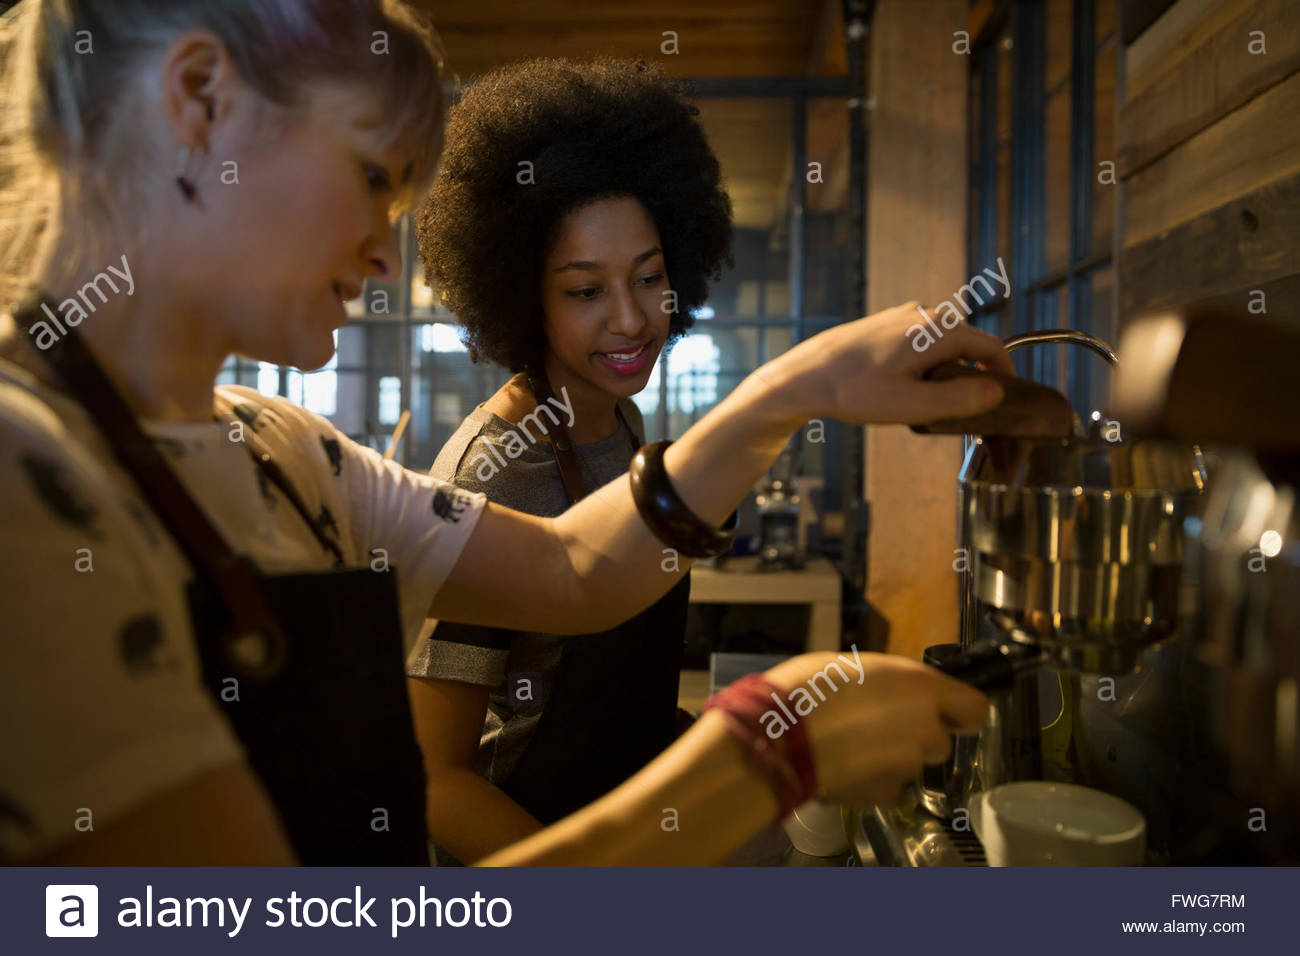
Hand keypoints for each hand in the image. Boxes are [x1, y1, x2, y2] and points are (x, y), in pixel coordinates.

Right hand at [764, 651, 987, 808]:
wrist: (780, 735)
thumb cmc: (810, 689)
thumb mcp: (858, 667)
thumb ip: (892, 684)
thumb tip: (897, 693)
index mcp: (923, 688)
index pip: (975, 709)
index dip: (961, 712)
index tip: (949, 713)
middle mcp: (925, 728)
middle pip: (939, 740)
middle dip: (917, 736)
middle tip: (879, 724)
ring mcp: (907, 765)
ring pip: (911, 763)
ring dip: (891, 757)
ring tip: (852, 743)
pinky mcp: (885, 793)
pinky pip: (887, 786)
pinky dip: (871, 779)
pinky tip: (844, 764)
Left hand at [767, 302, 1015, 425]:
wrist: (805, 375)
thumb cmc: (855, 392)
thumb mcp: (913, 406)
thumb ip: (960, 399)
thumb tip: (997, 393)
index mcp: (939, 330)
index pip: (991, 347)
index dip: (1005, 374)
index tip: (1008, 399)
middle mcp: (924, 313)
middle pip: (968, 344)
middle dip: (974, 374)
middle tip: (969, 410)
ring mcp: (902, 315)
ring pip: (942, 344)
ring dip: (947, 370)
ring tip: (933, 404)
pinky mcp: (885, 323)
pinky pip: (920, 342)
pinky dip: (925, 363)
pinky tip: (905, 388)